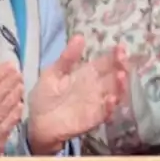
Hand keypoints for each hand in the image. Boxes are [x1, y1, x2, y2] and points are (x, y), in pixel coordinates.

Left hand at [28, 37, 127, 154]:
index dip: (114, 56)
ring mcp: (97, 103)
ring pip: (115, 93)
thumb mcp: (52, 73)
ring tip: (122, 76)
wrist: (36, 124)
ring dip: (121, 86)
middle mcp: (96, 88)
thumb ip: (67, 58)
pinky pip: (105, 113)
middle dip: (122, 67)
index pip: (105, 63)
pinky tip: (111, 99)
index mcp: (87, 74)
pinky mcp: (93, 119)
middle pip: (114, 76)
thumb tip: (79, 36)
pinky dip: (110, 107)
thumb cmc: (44, 98)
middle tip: (123, 60)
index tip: (120, 48)